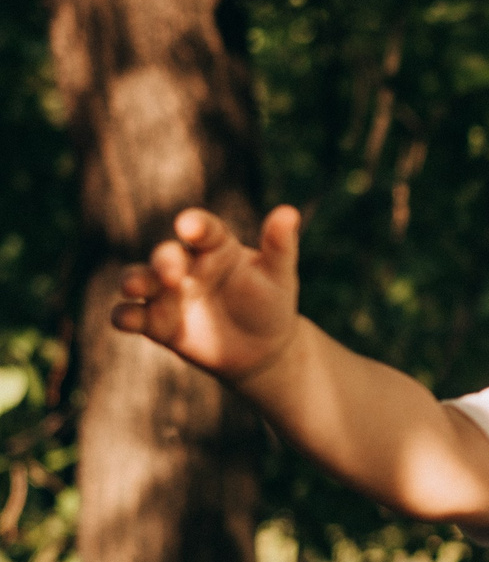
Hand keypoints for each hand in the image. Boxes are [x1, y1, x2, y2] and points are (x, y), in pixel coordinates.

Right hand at [111, 205, 305, 381]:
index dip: (196, 226)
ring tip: (136, 288)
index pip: (203, 230)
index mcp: (215, 247)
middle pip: (167, 255)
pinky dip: (124, 316)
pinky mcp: (156, 323)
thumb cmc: (270, 303)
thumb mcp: (280, 275)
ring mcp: (167, 293)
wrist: (261, 349)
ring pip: (140, 279)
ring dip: (135, 281)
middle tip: (173, 271)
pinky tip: (126, 320)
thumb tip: (289, 212)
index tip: (190, 226)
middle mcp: (185, 265)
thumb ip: (280, 246)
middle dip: (165, 260)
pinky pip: (131, 315)